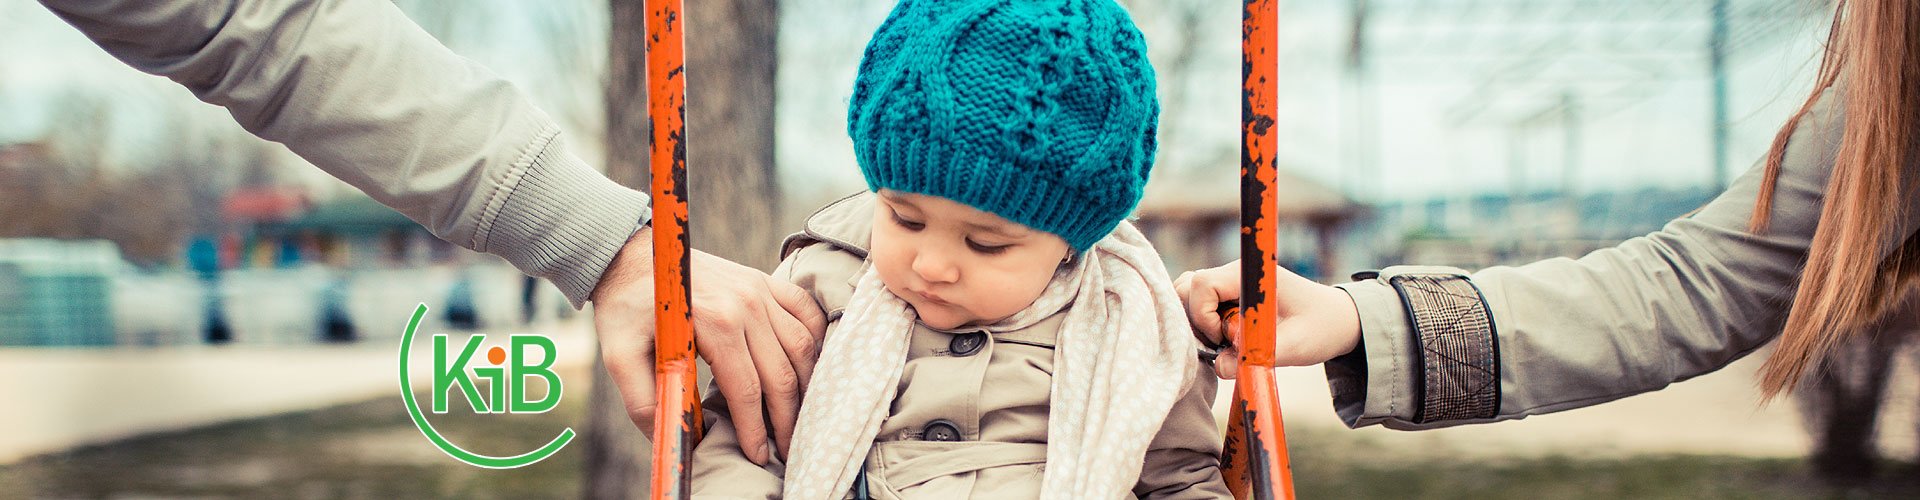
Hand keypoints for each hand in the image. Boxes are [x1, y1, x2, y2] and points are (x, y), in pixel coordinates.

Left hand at [590, 226, 827, 464]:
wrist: (632, 254)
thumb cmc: (626, 306)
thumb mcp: (619, 355)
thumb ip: (645, 401)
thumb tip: (674, 441)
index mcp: (715, 321)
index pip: (747, 388)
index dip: (755, 429)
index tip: (758, 456)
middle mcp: (746, 303)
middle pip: (781, 374)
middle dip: (786, 420)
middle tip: (785, 450)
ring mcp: (760, 288)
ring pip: (803, 347)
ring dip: (805, 387)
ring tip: (798, 417)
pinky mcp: (764, 281)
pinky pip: (806, 312)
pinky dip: (815, 341)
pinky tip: (807, 368)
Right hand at [1173, 259, 1361, 377]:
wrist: (1338, 320)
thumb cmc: (1321, 328)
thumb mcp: (1295, 347)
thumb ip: (1255, 358)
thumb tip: (1219, 368)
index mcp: (1249, 276)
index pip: (1202, 284)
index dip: (1204, 316)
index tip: (1226, 340)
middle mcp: (1234, 274)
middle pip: (1187, 287)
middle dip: (1195, 321)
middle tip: (1221, 345)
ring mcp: (1229, 284)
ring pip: (1188, 295)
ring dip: (1197, 324)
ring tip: (1223, 344)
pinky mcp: (1228, 297)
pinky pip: (1198, 305)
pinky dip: (1202, 325)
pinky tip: (1223, 342)